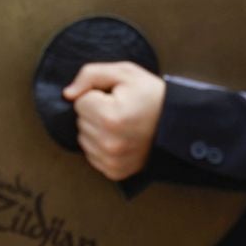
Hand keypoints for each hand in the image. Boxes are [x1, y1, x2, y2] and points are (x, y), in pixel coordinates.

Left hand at [63, 62, 165, 181]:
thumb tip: (67, 94)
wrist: (178, 124)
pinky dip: (101, 147)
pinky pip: (91, 156)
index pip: (80, 102)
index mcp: (110, 116)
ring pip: (83, 140)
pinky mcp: (114, 171)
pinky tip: (120, 139)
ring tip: (121, 125)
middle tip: (121, 110)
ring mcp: (112, 160)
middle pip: (80, 121)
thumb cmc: (152, 96)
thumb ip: (91, 74)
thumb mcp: (126, 73)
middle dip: (96, 113)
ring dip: (97, 131)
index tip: (117, 98)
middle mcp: (109, 142)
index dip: (97, 96)